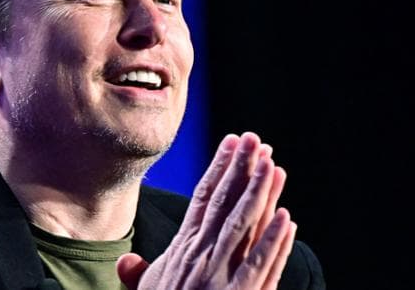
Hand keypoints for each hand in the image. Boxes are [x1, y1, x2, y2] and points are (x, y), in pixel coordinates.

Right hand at [117, 132, 296, 289]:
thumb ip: (140, 274)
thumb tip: (127, 260)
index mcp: (182, 251)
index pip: (202, 199)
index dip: (219, 169)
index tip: (233, 143)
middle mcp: (200, 258)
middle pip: (224, 204)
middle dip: (241, 169)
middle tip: (256, 139)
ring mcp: (219, 277)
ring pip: (244, 227)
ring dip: (260, 194)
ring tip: (273, 164)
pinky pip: (259, 267)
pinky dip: (274, 242)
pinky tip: (286, 218)